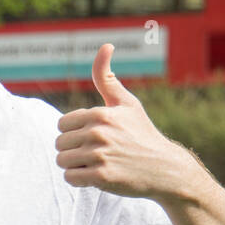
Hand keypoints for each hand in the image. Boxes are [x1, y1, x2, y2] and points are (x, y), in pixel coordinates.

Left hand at [55, 44, 188, 199]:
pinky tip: (97, 176)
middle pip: (59, 143)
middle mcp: (98, 132)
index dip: (74, 132)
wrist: (164, 168)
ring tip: (96, 164)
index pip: (62, 124)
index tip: (93, 137)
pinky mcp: (102, 177)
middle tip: (96, 153)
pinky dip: (79, 179)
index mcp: (100, 113)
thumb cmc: (141, 133)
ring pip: (62, 161)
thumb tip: (105, 45)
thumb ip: (107, 78)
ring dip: (75, 165)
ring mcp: (100, 155)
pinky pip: (70, 177)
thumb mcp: (127, 103)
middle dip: (73, 150)